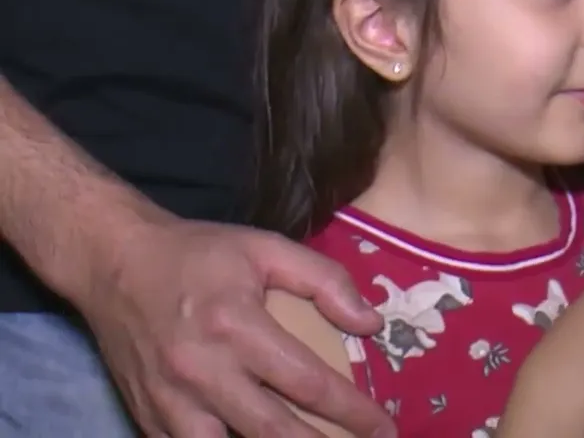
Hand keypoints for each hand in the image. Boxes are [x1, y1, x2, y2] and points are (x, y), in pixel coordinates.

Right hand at [79, 215, 391, 437]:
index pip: (307, 383)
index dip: (352, 411)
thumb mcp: (266, 249)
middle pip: (272, 430)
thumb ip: (324, 281)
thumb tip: (370, 323)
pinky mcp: (147, 416)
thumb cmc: (198, 255)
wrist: (113, 261)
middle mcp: (202, 371)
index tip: (384, 426)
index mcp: (236, 325)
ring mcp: (169, 400)